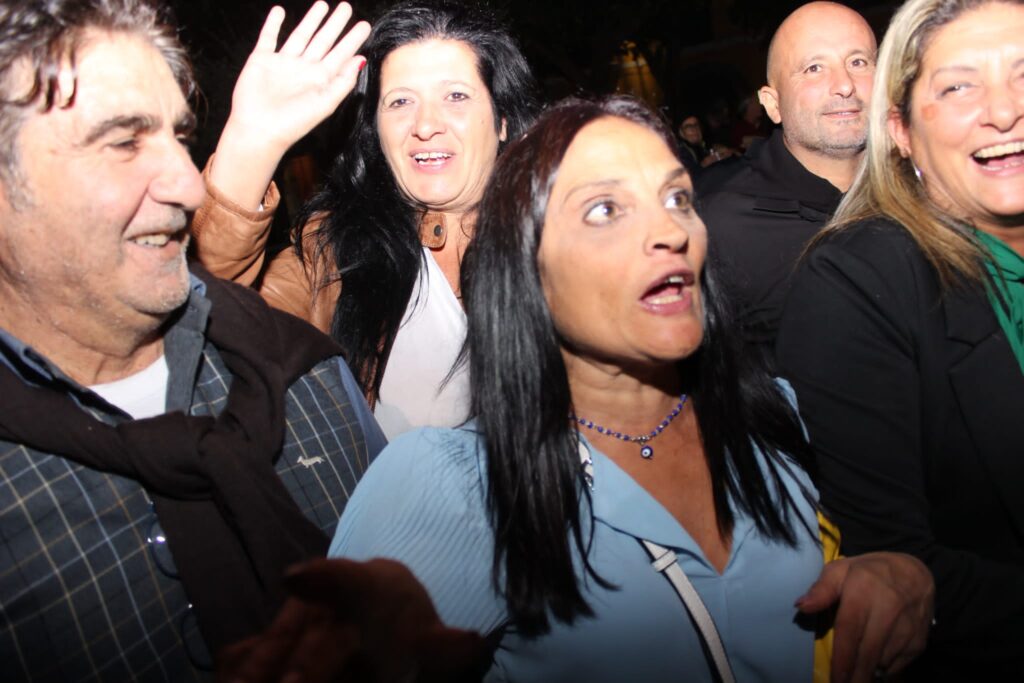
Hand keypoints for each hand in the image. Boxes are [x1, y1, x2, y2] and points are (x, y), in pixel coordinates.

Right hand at [217, 558, 489, 682]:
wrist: (380, 613)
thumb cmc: (402, 626)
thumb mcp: (429, 636)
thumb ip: (446, 644)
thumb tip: (472, 642)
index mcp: (364, 590)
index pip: (341, 578)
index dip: (320, 578)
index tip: (294, 579)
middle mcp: (326, 602)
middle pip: (310, 633)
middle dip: (300, 662)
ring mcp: (297, 621)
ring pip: (273, 643)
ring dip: (258, 668)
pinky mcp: (275, 642)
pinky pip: (250, 653)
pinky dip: (240, 666)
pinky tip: (230, 678)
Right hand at [229, 1, 370, 152]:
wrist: (260, 130)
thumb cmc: (293, 123)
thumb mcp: (325, 103)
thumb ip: (343, 82)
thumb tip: (360, 59)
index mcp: (320, 80)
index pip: (340, 55)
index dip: (352, 40)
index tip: (364, 25)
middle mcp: (303, 69)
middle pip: (323, 41)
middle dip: (335, 24)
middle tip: (346, 6)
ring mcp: (283, 63)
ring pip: (300, 35)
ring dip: (311, 20)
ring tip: (322, 5)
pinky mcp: (261, 60)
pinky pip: (268, 38)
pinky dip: (273, 24)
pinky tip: (279, 10)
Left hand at [797, 552, 933, 682]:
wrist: (914, 573)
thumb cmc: (869, 573)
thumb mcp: (841, 570)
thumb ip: (821, 589)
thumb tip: (801, 606)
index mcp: (863, 593)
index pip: (850, 632)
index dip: (842, 659)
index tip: (836, 679)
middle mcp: (888, 612)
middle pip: (868, 653)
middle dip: (855, 676)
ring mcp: (906, 628)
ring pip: (883, 662)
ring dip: (868, 673)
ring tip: (855, 678)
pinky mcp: (919, 641)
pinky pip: (898, 665)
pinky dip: (884, 670)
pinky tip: (873, 669)